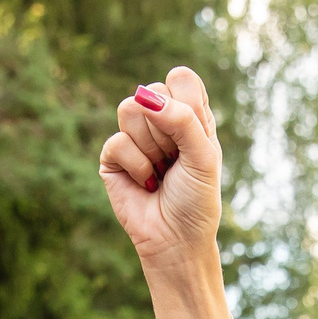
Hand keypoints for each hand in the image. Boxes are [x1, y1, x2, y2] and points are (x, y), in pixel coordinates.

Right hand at [99, 67, 223, 269]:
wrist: (176, 240)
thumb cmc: (197, 200)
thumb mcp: (204, 157)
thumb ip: (183, 120)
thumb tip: (145, 97)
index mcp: (189, 114)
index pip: (180, 78)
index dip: (184, 101)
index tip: (193, 132)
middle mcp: (160, 121)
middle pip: (153, 91)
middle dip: (168, 130)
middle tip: (176, 160)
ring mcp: (134, 137)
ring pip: (130, 109)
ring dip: (151, 147)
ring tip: (161, 170)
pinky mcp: (113, 157)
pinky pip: (117, 141)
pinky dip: (137, 166)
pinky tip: (146, 183)